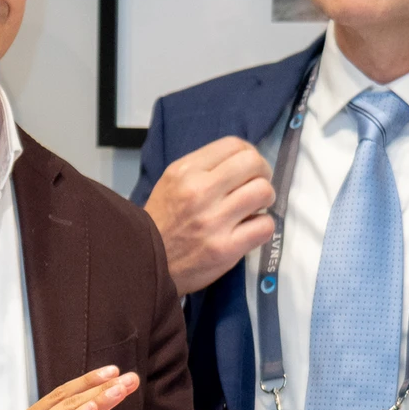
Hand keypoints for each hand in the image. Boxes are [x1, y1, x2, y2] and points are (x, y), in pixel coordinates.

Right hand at [143, 136, 274, 294]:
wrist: (143, 264)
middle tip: (255, 187)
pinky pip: (265, 226)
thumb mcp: (170, 183)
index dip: (248, 154)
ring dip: (265, 199)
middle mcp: (198, 192)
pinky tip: (249, 230)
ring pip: (264, 191)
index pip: (234, 145)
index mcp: (184, 172)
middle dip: (262, 173)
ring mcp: (213, 221)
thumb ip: (202, 169)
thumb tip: (243, 162)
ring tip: (253, 209)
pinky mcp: (225, 248)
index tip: (246, 169)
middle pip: (253, 163)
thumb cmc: (161, 223)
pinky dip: (263, 227)